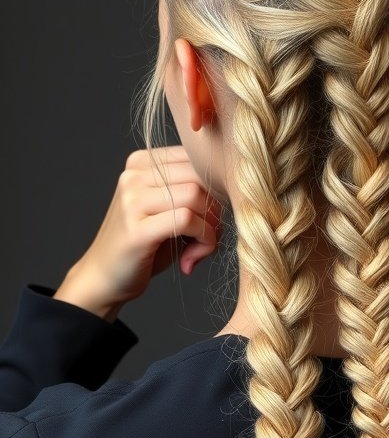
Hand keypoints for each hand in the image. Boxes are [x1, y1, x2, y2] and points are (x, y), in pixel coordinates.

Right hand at [54, 146, 222, 320]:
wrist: (105, 278)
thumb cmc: (145, 246)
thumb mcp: (169, 210)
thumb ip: (195, 193)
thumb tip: (232, 188)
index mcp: (141, 162)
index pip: (195, 159)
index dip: (214, 189)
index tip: (211, 217)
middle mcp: (132, 175)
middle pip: (198, 176)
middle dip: (215, 208)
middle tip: (209, 236)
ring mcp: (131, 200)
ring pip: (195, 195)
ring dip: (210, 226)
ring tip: (200, 248)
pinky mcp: (136, 228)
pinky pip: (187, 219)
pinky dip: (203, 238)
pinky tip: (194, 256)